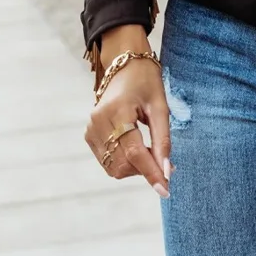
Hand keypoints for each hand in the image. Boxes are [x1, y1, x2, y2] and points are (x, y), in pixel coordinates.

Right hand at [84, 26, 170, 196]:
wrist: (124, 64)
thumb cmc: (147, 81)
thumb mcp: (161, 106)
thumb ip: (163, 139)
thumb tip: (166, 170)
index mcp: (118, 112)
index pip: (135, 153)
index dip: (151, 173)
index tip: (166, 190)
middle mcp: (99, 123)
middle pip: (123, 164)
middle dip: (146, 168)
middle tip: (165, 160)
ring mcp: (91, 129)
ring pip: (114, 167)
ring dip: (135, 167)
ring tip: (152, 150)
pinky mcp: (89, 134)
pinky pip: (107, 160)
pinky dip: (125, 161)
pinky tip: (137, 147)